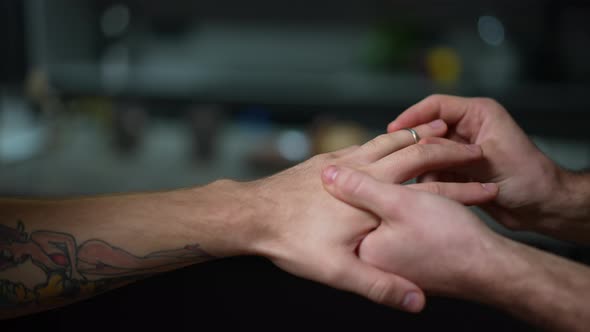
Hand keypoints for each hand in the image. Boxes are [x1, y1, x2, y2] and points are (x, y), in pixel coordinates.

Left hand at [242, 120, 496, 311]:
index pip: (425, 173)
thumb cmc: (291, 241)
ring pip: (386, 140)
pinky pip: (363, 143)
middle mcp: (359, 168)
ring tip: (435, 129)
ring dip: (414, 135)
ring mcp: (340, 160)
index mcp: (372, 193)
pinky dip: (385, 139)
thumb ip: (377, 285)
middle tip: (467, 143)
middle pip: (410, 148)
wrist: (249, 213)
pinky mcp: (325, 160)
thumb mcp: (336, 271)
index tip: (485, 180)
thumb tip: (414, 301)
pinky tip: (385, 143)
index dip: (459, 178)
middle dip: (442, 146)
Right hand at [387, 95, 586, 240]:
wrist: (542, 207)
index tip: (393, 129)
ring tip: (421, 181)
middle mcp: (467, 130)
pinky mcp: (458, 171)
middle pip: (428, 130)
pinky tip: (433, 192)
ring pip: (427, 154)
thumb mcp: (487, 160)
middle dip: (414, 146)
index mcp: (478, 114)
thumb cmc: (528, 178)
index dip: (413, 116)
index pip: (436, 106)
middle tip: (397, 159)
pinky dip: (431, 182)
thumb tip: (418, 147)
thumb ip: (451, 152)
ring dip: (424, 168)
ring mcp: (460, 151)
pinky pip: (434, 172)